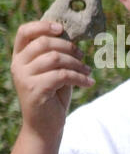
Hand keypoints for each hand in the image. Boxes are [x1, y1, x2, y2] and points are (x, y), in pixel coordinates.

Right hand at [10, 21, 94, 142]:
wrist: (45, 127)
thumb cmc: (52, 96)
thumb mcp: (53, 71)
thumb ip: (57, 54)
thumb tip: (73, 36)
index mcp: (20, 57)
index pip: (25, 32)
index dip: (43, 25)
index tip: (61, 28)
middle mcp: (18, 66)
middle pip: (44, 43)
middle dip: (68, 47)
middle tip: (82, 55)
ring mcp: (24, 78)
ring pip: (56, 58)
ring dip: (77, 64)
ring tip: (87, 72)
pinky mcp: (34, 90)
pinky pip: (62, 75)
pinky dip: (80, 78)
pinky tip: (89, 82)